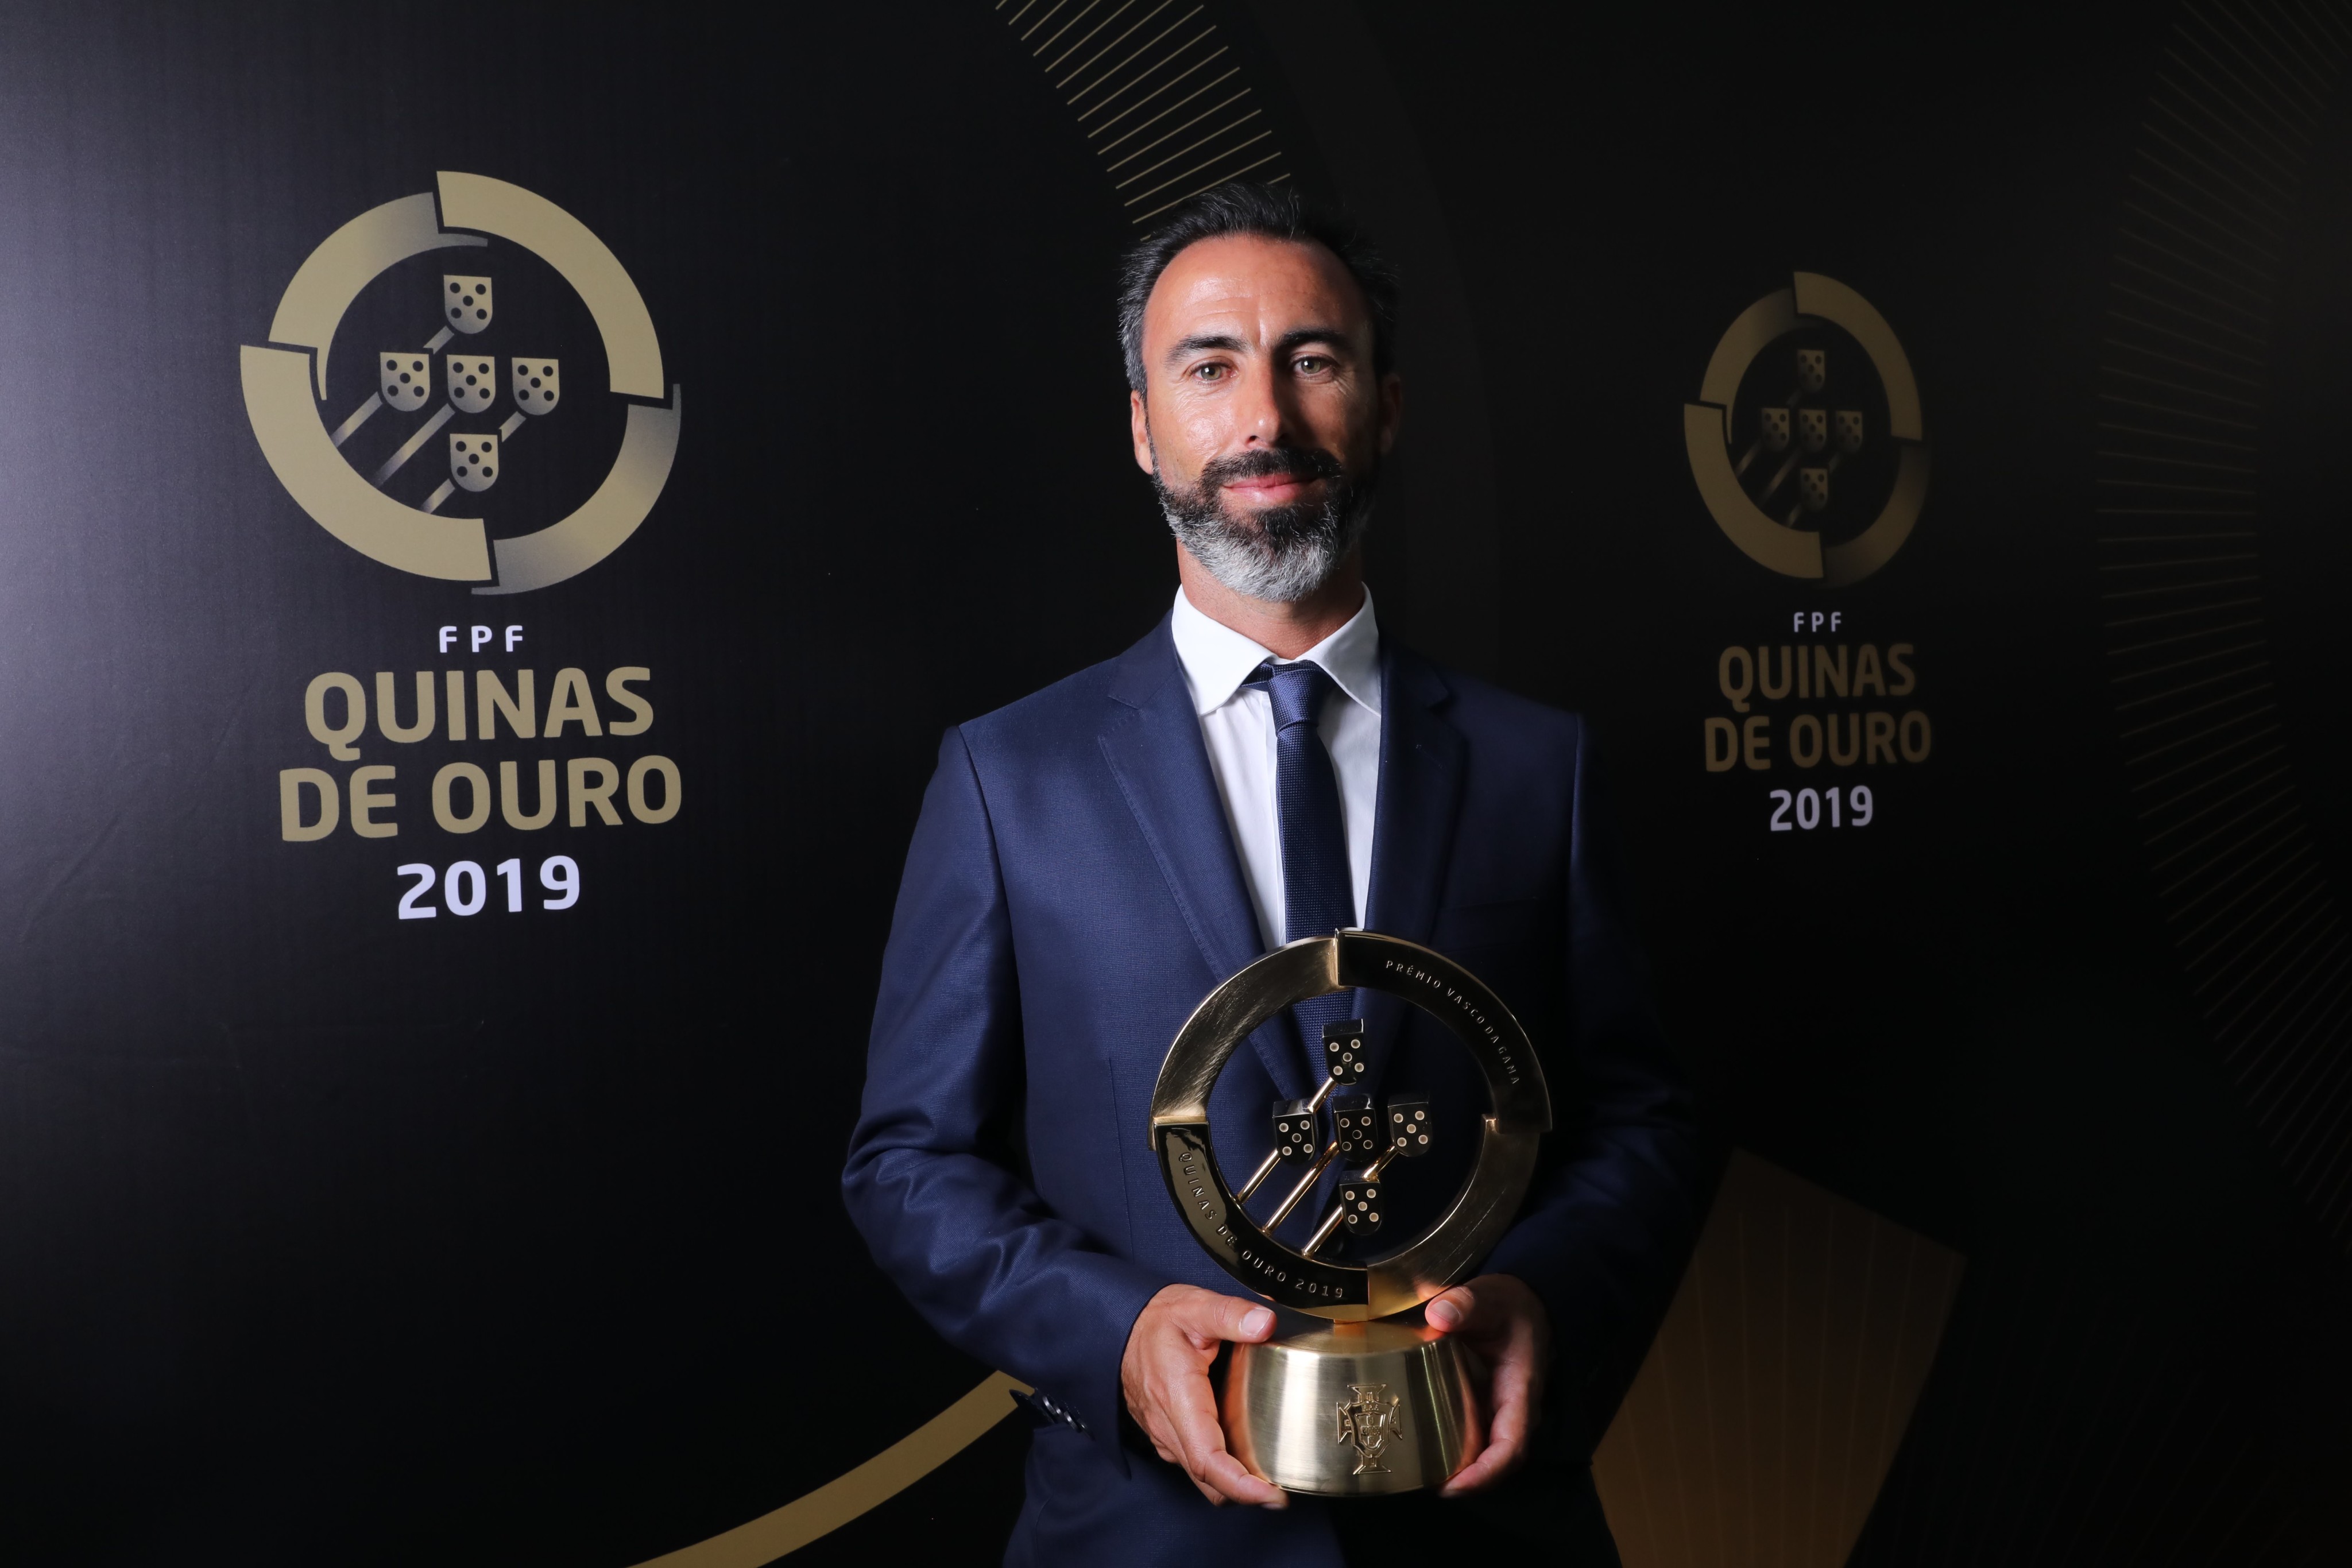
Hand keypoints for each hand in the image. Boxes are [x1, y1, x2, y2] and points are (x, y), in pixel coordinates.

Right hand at [1120, 1283, 1286, 1507]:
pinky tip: (1243, 1456)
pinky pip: (1194, 1464)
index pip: (1207, 1459)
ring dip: (1232, 1484)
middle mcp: (1167, 1426)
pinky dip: (1219, 1471)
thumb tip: (1266, 1323)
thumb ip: (1231, 1314)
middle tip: (1282, 1494)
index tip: (1272, 1495)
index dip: (1241, 1485)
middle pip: (1208, 1480)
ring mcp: (1164, 1435)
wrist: (1119, 1327)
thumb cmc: (1156, 1320)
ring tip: (1269, 1476)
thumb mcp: (1195, 1306)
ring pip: (1201, 1476)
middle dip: (1246, 1494)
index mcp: (1177, 1398)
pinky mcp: (1166, 1436)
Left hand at [1427, 1273, 1548, 1496]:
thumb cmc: (1509, 1305)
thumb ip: (1467, 1303)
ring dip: (1457, 1469)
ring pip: (1483, 1453)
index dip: (1485, 1473)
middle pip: (1496, 1461)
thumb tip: (1439, 1314)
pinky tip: (1419, 1446)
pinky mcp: (1482, 1405)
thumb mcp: (1491, 1298)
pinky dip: (1449, 1447)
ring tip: (1417, 1474)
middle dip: (1466, 1481)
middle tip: (1425, 1485)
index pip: (1511, 1447)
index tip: (1455, 1486)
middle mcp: (1512, 1410)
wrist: (1520, 1303)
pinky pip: (1470, 1436)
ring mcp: (1497, 1410)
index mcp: (1520, 1391)